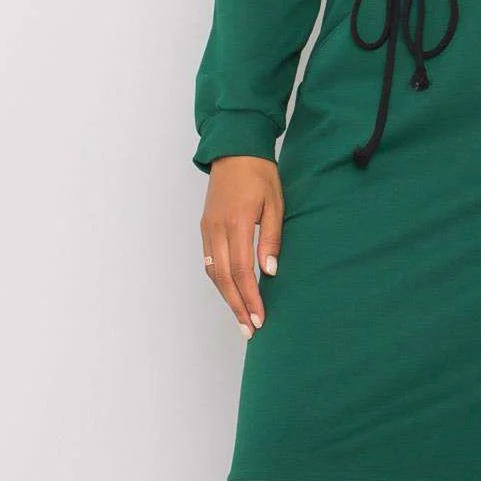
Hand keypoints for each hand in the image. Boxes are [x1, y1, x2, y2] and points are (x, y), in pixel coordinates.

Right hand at [201, 156, 281, 338]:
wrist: (235, 150)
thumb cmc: (260, 175)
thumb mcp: (275, 204)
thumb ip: (272, 239)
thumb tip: (270, 273)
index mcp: (236, 222)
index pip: (241, 270)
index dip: (250, 297)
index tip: (259, 318)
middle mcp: (217, 228)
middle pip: (224, 278)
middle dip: (237, 306)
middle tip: (250, 329)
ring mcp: (208, 228)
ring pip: (213, 272)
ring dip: (227, 297)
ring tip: (241, 318)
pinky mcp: (205, 227)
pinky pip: (209, 261)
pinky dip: (219, 281)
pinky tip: (231, 293)